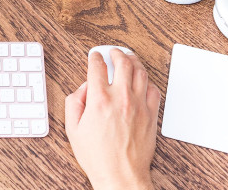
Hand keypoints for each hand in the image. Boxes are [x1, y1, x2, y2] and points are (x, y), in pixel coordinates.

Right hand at [64, 50, 161, 189]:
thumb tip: (82, 89)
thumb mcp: (73, 130)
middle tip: (113, 52)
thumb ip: (74, 103)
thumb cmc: (98, 157)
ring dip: (134, 61)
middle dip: (116, 53)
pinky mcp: (151, 114)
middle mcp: (121, 98)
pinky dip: (147, 81)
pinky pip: (153, 89)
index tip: (94, 56)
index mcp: (99, 100)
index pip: (97, 67)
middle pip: (122, 63)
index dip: (95, 57)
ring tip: (129, 58)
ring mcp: (139, 105)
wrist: (120, 175)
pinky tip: (143, 80)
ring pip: (140, 72)